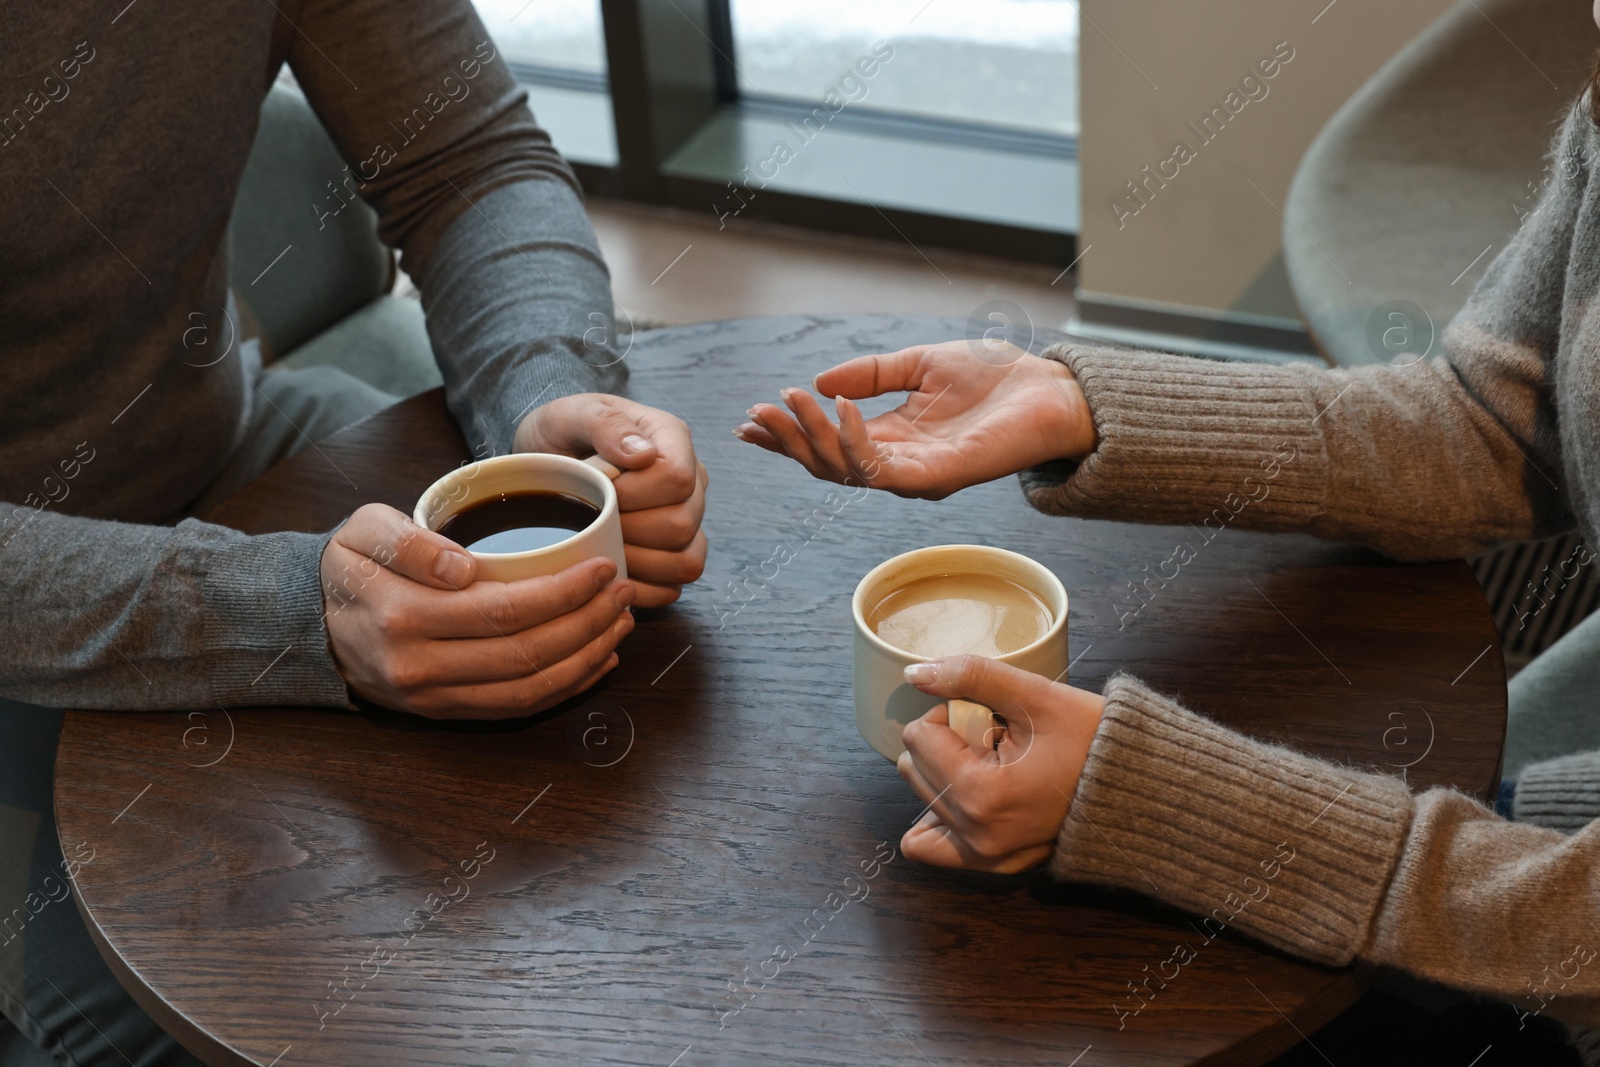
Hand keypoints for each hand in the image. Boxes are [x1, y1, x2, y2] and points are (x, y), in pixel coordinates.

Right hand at [321, 503, 635, 718]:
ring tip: (620, 623)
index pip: (501, 611)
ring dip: (585, 659)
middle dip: (587, 625)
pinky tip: (596, 659)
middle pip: (524, 655)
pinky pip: (515, 708)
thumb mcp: (363, 531)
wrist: (313, 622)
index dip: (561, 594)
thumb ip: (408, 541)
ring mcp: (433, 698)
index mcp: (401, 617)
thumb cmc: (351, 567)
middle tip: (622, 593)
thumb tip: (463, 568)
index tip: (601, 569)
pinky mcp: (444, 713)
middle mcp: (418, 667)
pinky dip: (565, 688)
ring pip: (526, 689)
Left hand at [515, 394, 707, 606]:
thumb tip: (644, 455)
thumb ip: (606, 424)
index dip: (633, 494)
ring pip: (686, 561)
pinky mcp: (674, 553)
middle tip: (591, 521)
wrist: (548, 461)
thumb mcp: (571, 414)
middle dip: (628, 530)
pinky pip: (675, 585)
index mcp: (672, 440)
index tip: (597, 488)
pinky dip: (642, 588)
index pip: (676, 478)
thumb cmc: (561, 434)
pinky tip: (611, 573)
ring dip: (637, 562)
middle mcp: (691, 482)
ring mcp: (687, 520)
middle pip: (682, 524)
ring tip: (600, 546)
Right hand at [733, 340, 1096, 498]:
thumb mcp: (919, 364)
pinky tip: (840, 408)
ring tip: (791, 401)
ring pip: (845, 471)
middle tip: (758, 413)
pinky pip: (881, 469)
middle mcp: (898, 464)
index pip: (828, 446)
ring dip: (812, 438)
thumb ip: (871, 375)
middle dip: (788, 440)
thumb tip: (819, 383)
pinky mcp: (936, 479)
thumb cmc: (996, 379)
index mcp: (892, 439)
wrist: (1050, 391)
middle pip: (826, 465)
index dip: (787, 437)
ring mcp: (916, 476)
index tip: (749, 421)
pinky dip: (855, 440)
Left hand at [896, 655, 1104, 872]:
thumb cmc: (1094, 741)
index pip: (920, 736)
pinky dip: (941, 814)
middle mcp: (976, 837)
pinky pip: (933, 847)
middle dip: (949, 744)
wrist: (1141, 790)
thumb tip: (916, 673)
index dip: (952, 714)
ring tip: (997, 765)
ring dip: (948, 774)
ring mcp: (983, 857)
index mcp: (983, 797)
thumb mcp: (1035, 696)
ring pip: (923, 800)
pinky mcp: (992, 865)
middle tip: (998, 740)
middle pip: (915, 768)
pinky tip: (973, 790)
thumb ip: (970, 677)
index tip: (993, 717)